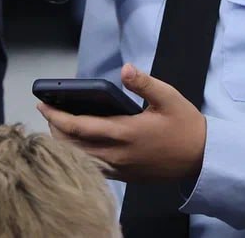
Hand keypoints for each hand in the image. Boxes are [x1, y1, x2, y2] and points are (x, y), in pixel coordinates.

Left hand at [38, 64, 205, 182]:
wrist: (201, 159)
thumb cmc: (185, 125)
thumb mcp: (168, 97)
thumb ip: (144, 83)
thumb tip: (126, 68)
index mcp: (125, 132)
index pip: (80, 126)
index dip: (57, 116)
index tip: (43, 105)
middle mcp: (117, 153)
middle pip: (73, 146)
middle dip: (55, 130)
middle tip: (47, 112)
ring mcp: (120, 168)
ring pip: (81, 159)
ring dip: (65, 144)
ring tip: (57, 126)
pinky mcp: (125, 176)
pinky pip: (94, 168)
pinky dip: (79, 156)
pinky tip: (78, 144)